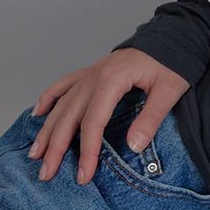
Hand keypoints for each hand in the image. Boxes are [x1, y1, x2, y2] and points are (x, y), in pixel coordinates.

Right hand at [27, 49, 190, 185]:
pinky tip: (38, 114)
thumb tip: (133, 146)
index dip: (87, 151)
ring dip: (46, 130)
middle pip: (69, 117)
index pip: (93, 123)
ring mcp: (91, 73)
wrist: (174, 35)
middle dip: (55, 148)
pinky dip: (49, 98)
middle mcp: (94, 76)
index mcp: (112, 80)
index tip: (84, 175)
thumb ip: (151, 119)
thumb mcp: (169, 91)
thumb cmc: (173, 61)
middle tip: (47, 174)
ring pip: (61, 104)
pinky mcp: (93, 72)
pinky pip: (64, 85)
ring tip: (35, 154)